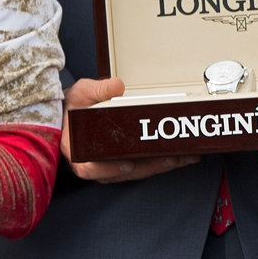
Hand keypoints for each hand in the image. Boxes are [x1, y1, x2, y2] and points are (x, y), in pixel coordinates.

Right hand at [62, 77, 200, 182]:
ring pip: (137, 171)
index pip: (91, 169)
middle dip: (150, 166)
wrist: (75, 112)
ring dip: (160, 166)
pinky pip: (142, 165)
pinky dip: (159, 161)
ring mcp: (111, 165)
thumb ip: (96, 90)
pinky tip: (178, 156)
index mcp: (80, 151)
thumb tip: (116, 87)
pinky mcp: (124, 160)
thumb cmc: (75, 108)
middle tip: (171, 158)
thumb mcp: (81, 94)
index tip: (127, 164)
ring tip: (182, 158)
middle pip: (124, 172)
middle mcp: (95, 163)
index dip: (109, 170)